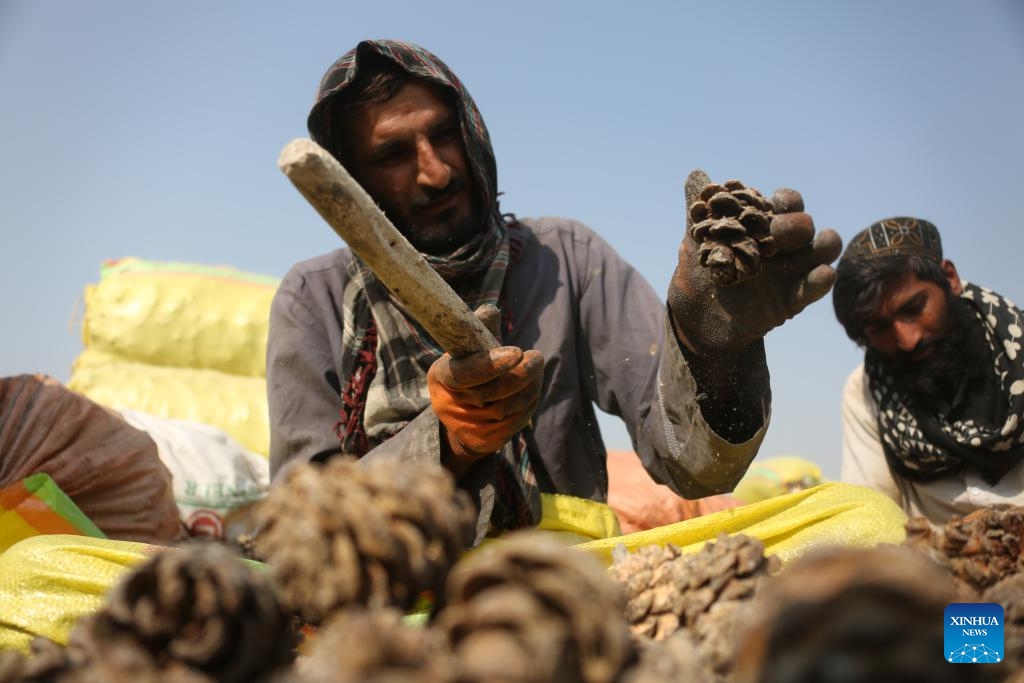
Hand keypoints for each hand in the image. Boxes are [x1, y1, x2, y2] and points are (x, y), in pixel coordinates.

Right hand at [427, 305, 543, 469]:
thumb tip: (491, 311)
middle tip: (537, 358)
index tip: (518, 351)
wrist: (461, 416)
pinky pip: (515, 422)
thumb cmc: (469, 368)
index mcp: (441, 376)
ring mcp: (465, 427)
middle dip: (521, 374)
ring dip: (530, 387)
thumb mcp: (467, 347)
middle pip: (492, 392)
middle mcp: (448, 404)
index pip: (464, 374)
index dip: (490, 364)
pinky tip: (531, 389)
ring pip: (508, 408)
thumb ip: (478, 327)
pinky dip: (529, 404)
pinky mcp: (484, 441)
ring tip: (536, 371)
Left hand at [668, 170, 841, 357]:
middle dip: (797, 223)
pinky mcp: (791, 301)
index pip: (786, 205)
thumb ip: (697, 209)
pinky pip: (813, 289)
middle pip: (805, 226)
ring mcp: (791, 272)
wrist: (694, 319)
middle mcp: (783, 247)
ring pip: (823, 252)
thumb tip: (695, 175)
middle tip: (777, 229)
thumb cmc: (699, 275)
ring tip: (824, 239)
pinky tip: (823, 274)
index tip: (773, 201)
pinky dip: (820, 281)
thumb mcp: (696, 241)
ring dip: (825, 244)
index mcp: (763, 227)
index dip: (786, 200)